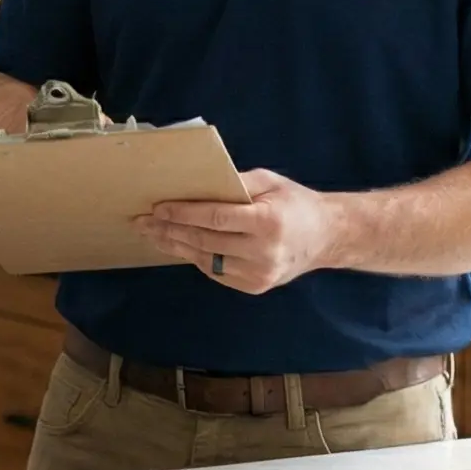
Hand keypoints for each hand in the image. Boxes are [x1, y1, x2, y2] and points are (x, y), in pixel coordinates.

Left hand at [133, 169, 337, 294]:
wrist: (327, 237)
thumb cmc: (296, 203)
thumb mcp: (270, 182)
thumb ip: (236, 182)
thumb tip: (198, 182)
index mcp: (267, 222)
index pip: (216, 218)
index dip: (183, 213)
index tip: (158, 208)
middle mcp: (263, 252)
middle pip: (205, 241)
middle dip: (170, 230)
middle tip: (143, 222)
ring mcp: (259, 274)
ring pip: (206, 260)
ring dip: (176, 247)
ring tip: (152, 235)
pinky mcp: (255, 287)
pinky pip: (216, 272)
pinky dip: (195, 258)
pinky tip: (177, 246)